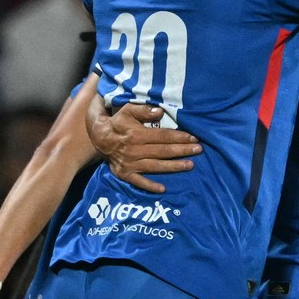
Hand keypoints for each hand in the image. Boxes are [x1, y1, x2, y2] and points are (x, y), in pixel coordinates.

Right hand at [87, 103, 201, 192]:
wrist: (99, 137)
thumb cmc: (118, 122)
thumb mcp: (128, 110)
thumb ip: (144, 110)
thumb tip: (160, 111)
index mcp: (137, 135)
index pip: (163, 136)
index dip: (180, 137)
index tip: (194, 138)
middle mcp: (135, 151)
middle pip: (163, 151)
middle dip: (182, 150)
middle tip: (199, 150)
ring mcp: (130, 164)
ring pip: (156, 166)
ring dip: (174, 166)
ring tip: (190, 165)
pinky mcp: (125, 174)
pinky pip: (139, 182)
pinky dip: (150, 186)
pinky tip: (162, 189)